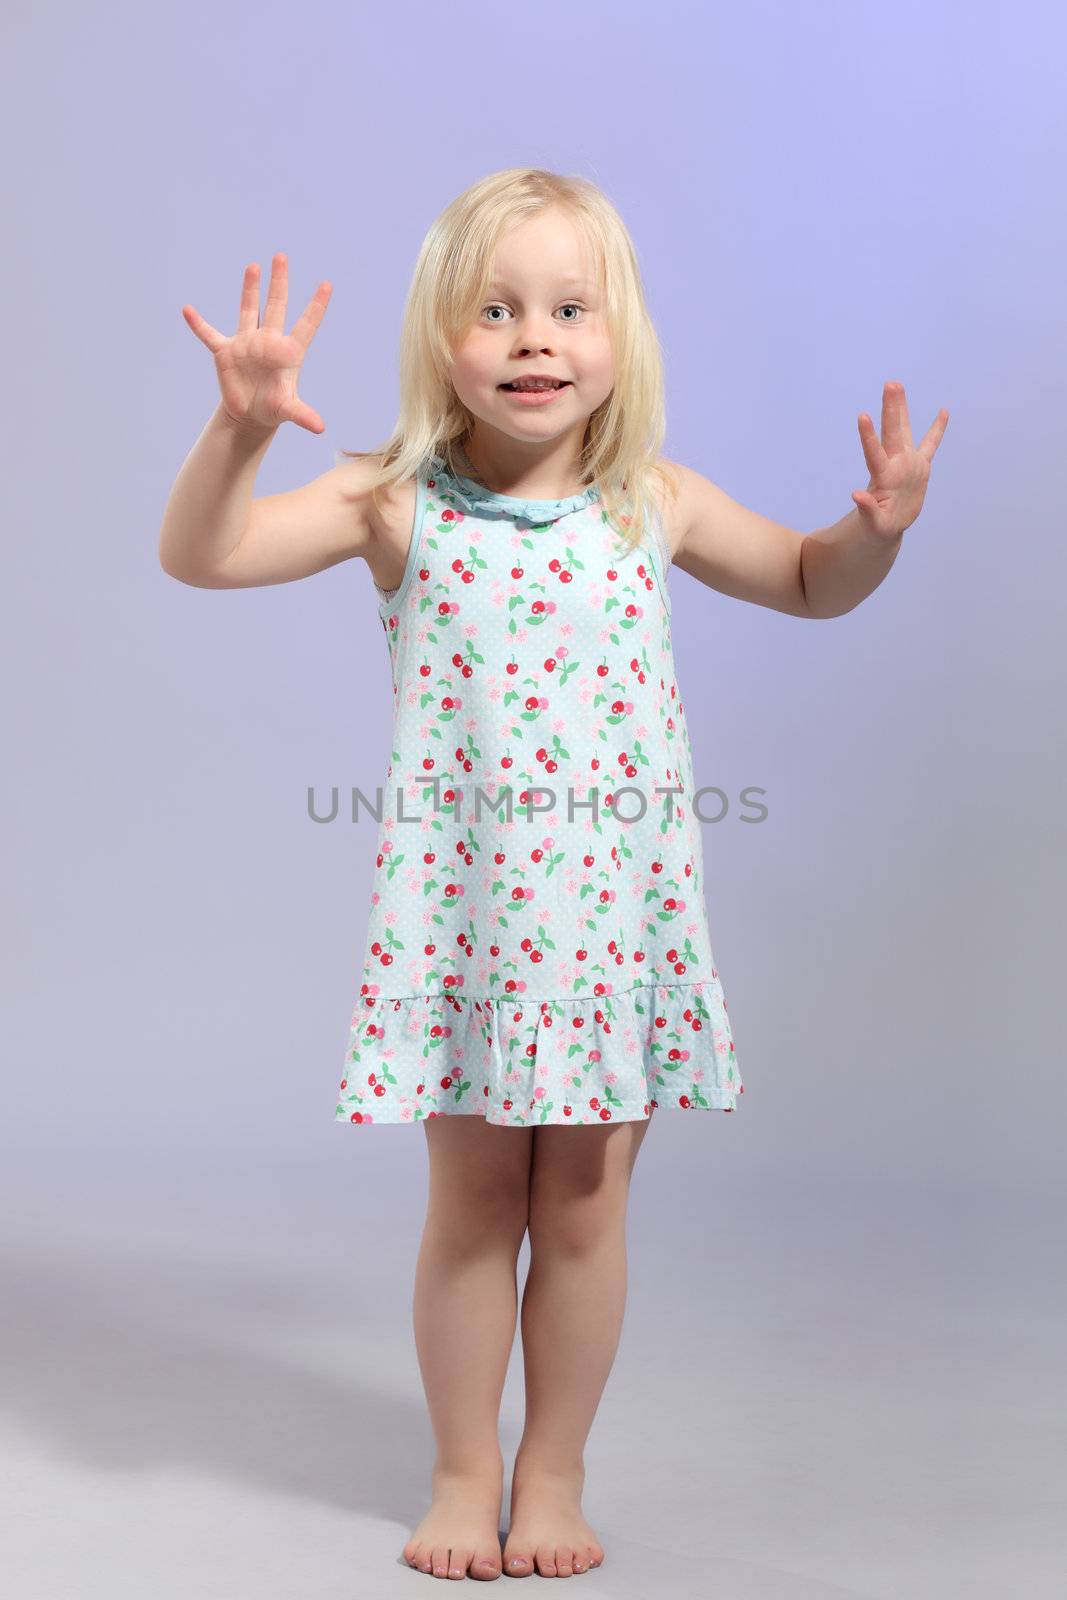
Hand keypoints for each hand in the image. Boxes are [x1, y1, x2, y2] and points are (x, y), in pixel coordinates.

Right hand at [182, 253, 331, 433]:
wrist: (250, 414)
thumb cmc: (273, 408)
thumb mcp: (287, 411)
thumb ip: (302, 415)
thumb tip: (320, 428)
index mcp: (288, 353)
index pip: (305, 324)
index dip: (316, 306)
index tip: (327, 284)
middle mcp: (268, 341)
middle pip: (276, 306)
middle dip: (279, 283)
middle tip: (281, 256)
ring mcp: (246, 343)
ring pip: (248, 310)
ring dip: (250, 289)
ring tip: (253, 266)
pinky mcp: (225, 352)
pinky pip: (209, 334)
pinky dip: (198, 324)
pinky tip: (188, 310)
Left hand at [851, 380, 948, 538]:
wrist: (887, 526)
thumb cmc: (877, 526)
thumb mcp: (874, 523)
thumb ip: (868, 510)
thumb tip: (856, 495)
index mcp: (883, 477)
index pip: (875, 453)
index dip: (869, 436)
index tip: (863, 416)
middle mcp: (894, 464)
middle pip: (892, 432)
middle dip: (891, 409)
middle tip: (890, 384)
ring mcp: (907, 463)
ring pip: (905, 431)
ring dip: (901, 409)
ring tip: (897, 385)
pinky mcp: (920, 468)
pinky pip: (930, 445)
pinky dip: (937, 430)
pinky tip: (944, 412)